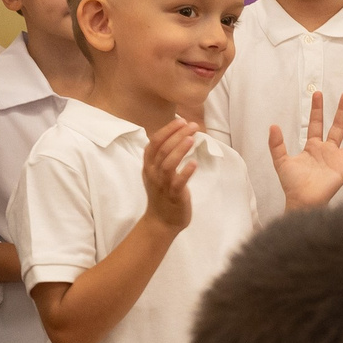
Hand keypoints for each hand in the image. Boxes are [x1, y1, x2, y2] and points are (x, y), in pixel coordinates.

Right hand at [142, 116, 199, 231]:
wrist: (161, 222)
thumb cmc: (162, 193)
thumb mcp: (156, 172)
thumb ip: (162, 155)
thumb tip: (176, 134)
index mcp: (148, 165)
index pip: (155, 142)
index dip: (168, 130)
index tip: (182, 120)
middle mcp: (153, 173)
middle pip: (163, 149)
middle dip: (177, 135)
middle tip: (192, 125)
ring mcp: (162, 185)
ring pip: (168, 164)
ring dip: (180, 150)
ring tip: (192, 138)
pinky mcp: (173, 196)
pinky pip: (178, 183)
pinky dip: (185, 173)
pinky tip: (194, 164)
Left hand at [270, 88, 342, 209]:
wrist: (301, 201)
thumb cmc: (292, 184)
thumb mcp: (281, 161)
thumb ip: (277, 144)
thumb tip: (272, 126)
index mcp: (313, 147)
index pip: (316, 124)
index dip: (317, 109)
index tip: (317, 93)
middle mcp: (328, 151)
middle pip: (337, 127)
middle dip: (342, 111)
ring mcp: (339, 161)